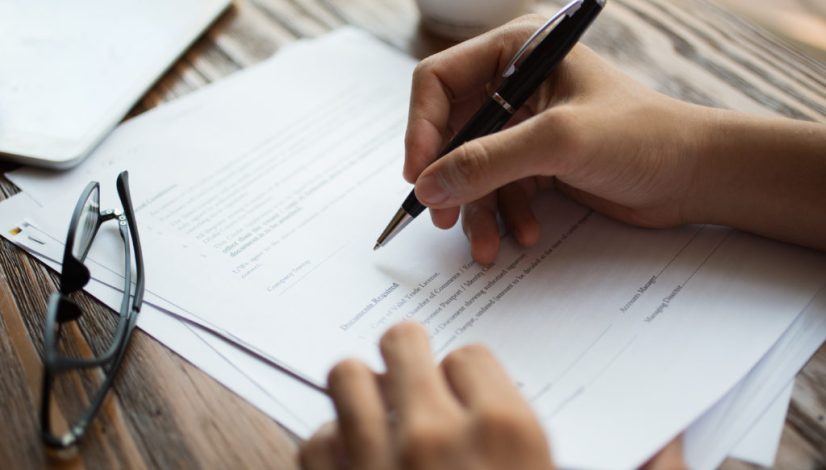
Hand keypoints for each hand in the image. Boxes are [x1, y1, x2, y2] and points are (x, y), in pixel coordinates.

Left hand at [299, 322, 553, 469]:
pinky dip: (331, 443)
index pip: (469, 357)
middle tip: (408, 375)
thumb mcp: (538, 465)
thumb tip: (477, 402)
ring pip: (347, 376)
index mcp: (504, 430)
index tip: (461, 395)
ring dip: (361, 390)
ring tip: (374, 411)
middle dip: (406, 354)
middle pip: (402, 342)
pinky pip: (316, 439)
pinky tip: (351, 457)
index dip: (463, 377)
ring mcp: (377, 462)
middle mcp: (435, 435)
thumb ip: (508, 431)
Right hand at [404, 14, 825, 262]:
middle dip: (449, 178)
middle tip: (443, 217)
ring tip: (486, 246)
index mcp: (517, 50)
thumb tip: (427, 185)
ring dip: (476, 209)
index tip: (418, 175)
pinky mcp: (536, 160)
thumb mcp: (559, 142)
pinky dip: (504, 215)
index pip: (439, 82)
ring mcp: (524, 124)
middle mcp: (514, 83)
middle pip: (450, 131)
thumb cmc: (642, 138)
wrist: (695, 177)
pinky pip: (498, 188)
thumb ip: (488, 161)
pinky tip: (525, 235)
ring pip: (472, 168)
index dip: (421, 128)